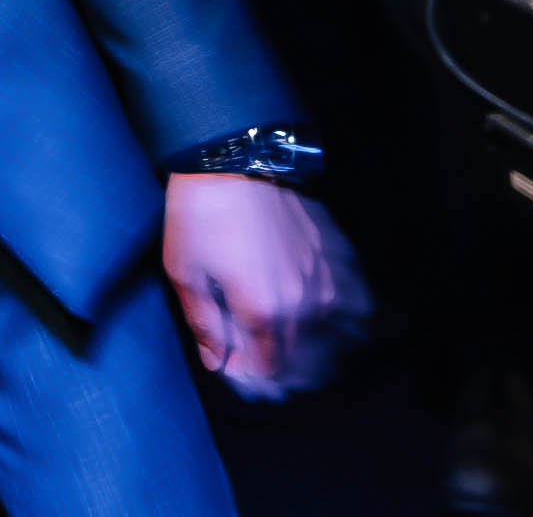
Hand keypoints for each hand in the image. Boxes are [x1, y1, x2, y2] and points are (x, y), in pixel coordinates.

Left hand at [160, 171, 370, 400]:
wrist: (230, 156)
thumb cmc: (199, 213)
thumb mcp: (185, 272)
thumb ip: (205, 323)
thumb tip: (217, 362)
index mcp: (263, 309)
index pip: (269, 367)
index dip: (253, 376)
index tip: (236, 369)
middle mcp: (301, 299)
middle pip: (302, 356)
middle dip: (282, 368)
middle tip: (259, 362)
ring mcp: (320, 273)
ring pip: (329, 329)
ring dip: (313, 346)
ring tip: (294, 347)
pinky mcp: (328, 248)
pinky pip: (347, 294)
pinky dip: (341, 311)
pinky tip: (325, 312)